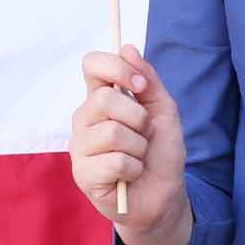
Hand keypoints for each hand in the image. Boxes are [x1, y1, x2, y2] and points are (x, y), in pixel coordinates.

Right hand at [70, 45, 190, 244]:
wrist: (164, 196)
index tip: (140, 85)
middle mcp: (84, 119)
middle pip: (104, 100)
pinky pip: (115, 161)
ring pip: (112, 133)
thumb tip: (127, 47)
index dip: (116, 68)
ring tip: (138, 158)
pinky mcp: (83, 175)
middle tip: (144, 135)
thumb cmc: (160, 153)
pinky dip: (134, 169)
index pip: (91, 65)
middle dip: (138, 118)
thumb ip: (148, 80)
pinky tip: (130, 175)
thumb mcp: (163, 112)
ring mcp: (80, 147)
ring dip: (138, 148)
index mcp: (101, 99)